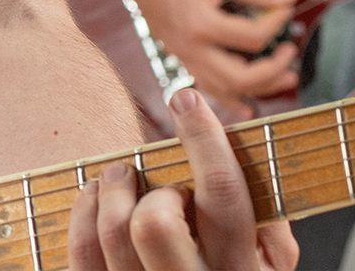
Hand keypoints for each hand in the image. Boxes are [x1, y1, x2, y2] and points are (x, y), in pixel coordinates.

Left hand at [68, 87, 298, 270]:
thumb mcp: (270, 260)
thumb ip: (268, 216)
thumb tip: (252, 156)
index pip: (222, 196)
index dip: (204, 139)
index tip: (186, 100)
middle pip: (155, 224)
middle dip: (149, 186)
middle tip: (142, 170)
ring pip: (113, 233)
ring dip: (110, 189)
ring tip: (117, 176)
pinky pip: (84, 253)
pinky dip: (84, 213)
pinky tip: (95, 198)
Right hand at [106, 0, 298, 110]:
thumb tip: (286, 0)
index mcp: (200, 23)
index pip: (252, 36)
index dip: (277, 22)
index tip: (284, 7)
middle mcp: (191, 47)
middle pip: (241, 78)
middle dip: (273, 70)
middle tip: (290, 53)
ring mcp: (183, 55)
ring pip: (225, 89)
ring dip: (258, 89)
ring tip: (284, 79)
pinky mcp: (180, 56)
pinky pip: (207, 86)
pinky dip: (230, 98)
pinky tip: (247, 105)